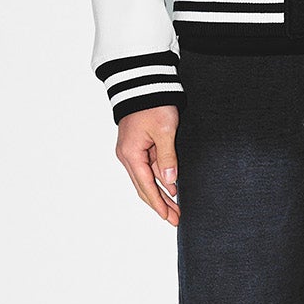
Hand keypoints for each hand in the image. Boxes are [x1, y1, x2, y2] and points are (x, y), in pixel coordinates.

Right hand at [115, 105, 180, 224]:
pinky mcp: (138, 146)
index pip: (146, 186)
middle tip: (176, 218)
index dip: (158, 204)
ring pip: (147, 179)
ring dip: (161, 193)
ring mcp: (131, 152)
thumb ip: (167, 158)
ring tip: (176, 208)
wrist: (143, 84)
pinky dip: (159, 179)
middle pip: (144, 187)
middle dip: (161, 204)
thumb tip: (170, 181)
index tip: (168, 217)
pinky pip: (148, 168)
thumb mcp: (164, 131)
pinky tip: (171, 187)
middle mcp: (127, 156)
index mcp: (131, 154)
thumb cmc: (152, 104)